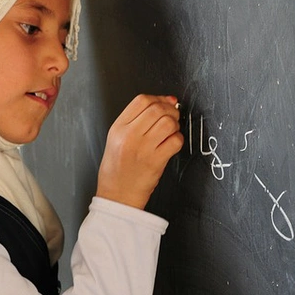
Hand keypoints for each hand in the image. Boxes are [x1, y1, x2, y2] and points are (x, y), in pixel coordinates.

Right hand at [95, 94, 184, 208]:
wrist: (117, 195)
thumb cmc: (118, 168)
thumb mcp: (116, 139)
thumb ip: (136, 120)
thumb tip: (166, 101)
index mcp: (118, 128)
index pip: (141, 100)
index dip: (158, 98)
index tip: (166, 103)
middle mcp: (129, 136)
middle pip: (156, 108)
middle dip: (170, 110)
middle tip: (172, 117)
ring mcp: (142, 149)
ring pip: (168, 122)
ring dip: (175, 124)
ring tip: (171, 132)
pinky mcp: (155, 162)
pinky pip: (175, 141)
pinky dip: (178, 139)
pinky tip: (172, 144)